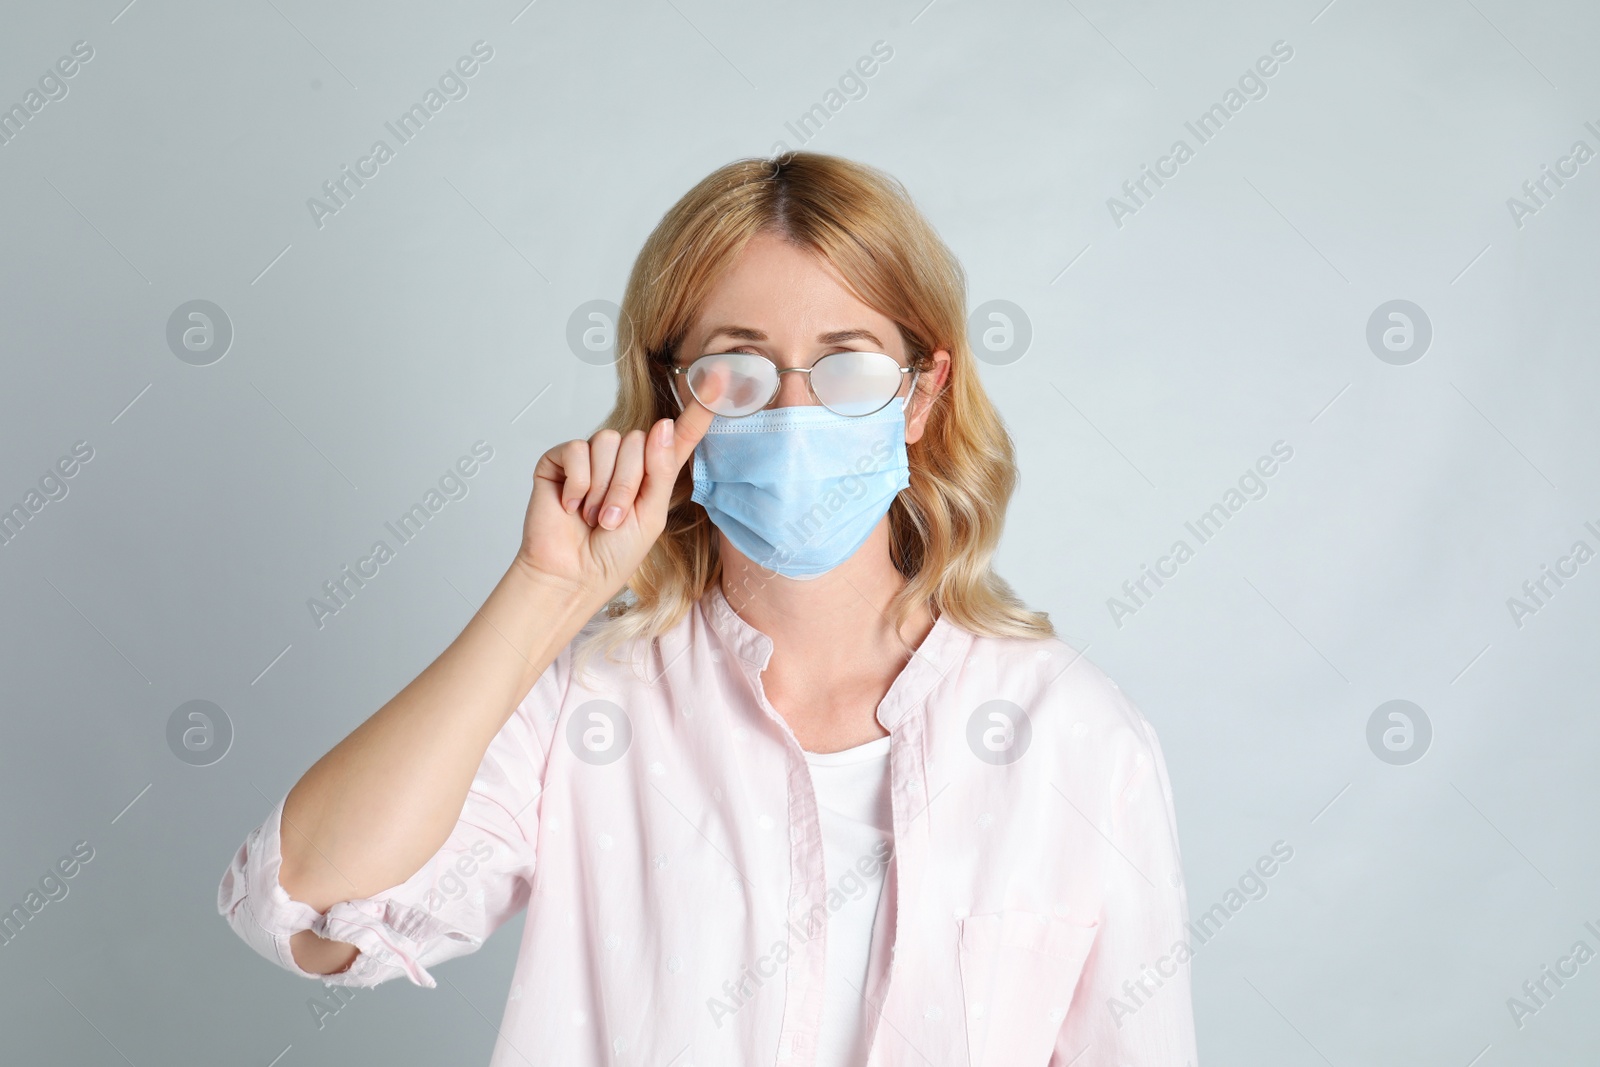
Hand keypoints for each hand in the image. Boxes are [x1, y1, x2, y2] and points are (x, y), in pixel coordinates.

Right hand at [516, 391, 715, 602]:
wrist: (571, 575)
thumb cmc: (612, 555)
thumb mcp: (650, 515)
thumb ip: (660, 471)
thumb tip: (663, 426)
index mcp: (651, 473)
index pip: (678, 435)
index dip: (699, 408)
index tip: (720, 377)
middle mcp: (622, 459)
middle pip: (636, 440)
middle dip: (626, 484)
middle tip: (612, 519)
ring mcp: (590, 458)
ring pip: (608, 442)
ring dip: (602, 488)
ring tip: (593, 516)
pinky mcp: (559, 460)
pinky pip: (577, 450)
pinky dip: (578, 484)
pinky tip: (571, 506)